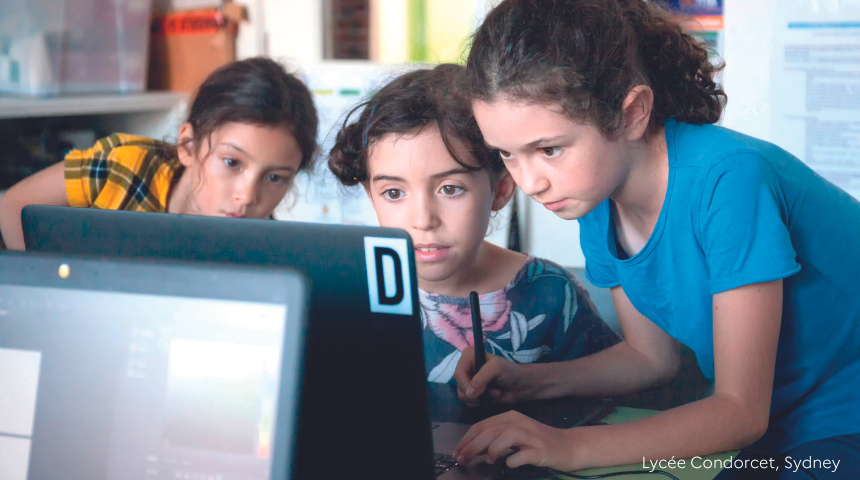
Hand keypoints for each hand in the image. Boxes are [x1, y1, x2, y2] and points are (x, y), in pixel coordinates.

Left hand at [452, 411, 583, 469]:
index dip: (467, 439)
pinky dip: (513, 460)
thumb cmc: (538, 442)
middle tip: (462, 459)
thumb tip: (472, 450)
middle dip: (472, 446)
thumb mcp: (515, 435)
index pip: (482, 425)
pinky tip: (509, 464)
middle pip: (491, 430)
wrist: (569, 446)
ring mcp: (531, 436)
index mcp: (510, 417)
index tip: (456, 452)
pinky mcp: (541, 450)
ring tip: (487, 460)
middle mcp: (520, 423)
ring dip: (492, 449)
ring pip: (506, 436)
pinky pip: (523, 454)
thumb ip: (495, 439)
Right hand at [453, 347, 536, 405]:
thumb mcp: (498, 368)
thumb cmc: (510, 372)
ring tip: (493, 392)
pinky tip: (490, 397)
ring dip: (479, 398)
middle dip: (475, 392)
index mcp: (469, 356)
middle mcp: (466, 367)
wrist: (521, 386)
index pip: (458, 373)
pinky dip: (480, 402)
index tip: (477, 392)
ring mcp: (469, 381)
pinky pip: (468, 402)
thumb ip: (482, 377)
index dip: (466, 384)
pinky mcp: (473, 393)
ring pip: (463, 395)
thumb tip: (469, 392)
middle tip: (490, 391)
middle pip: (459, 386)